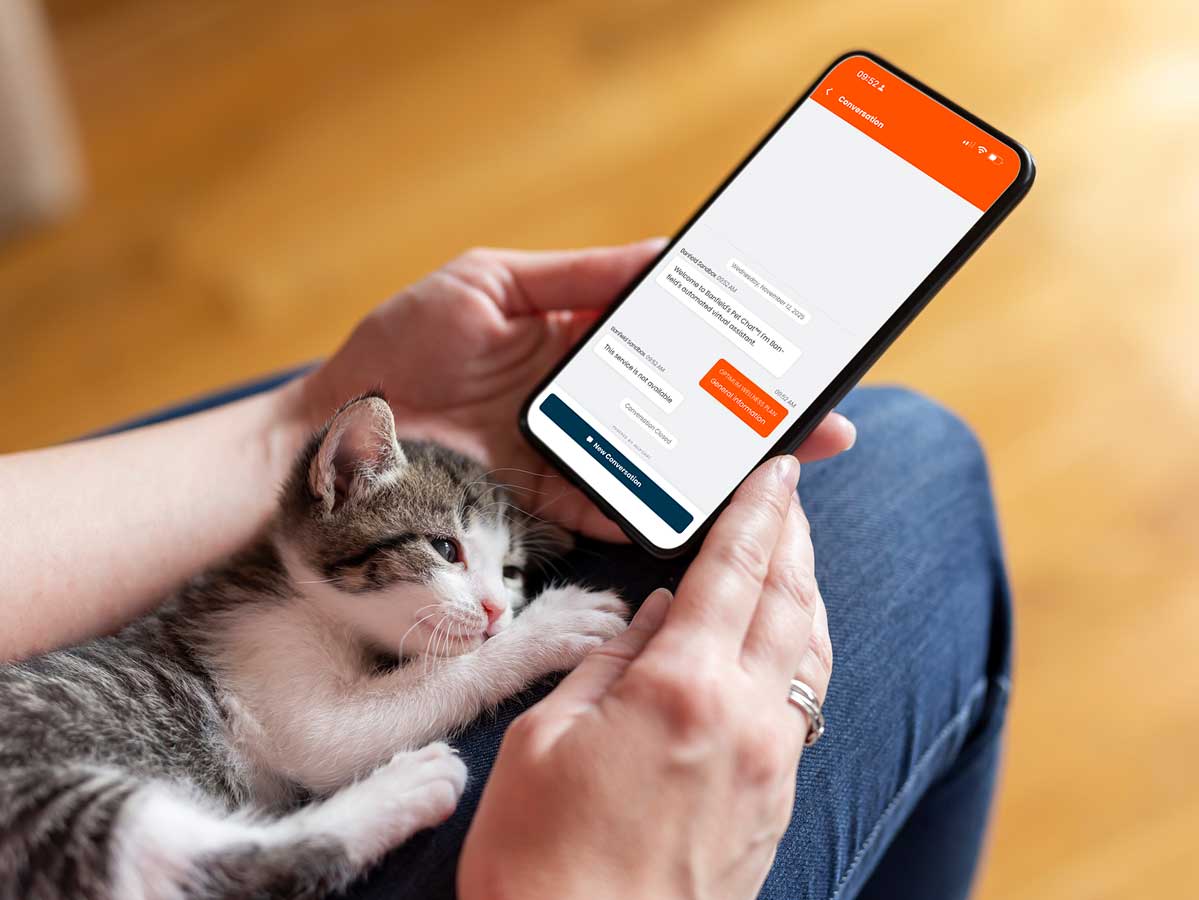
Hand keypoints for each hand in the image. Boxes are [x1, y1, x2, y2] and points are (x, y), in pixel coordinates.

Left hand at [299, 242, 855, 539]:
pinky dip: (653, 509)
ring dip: (721, 465)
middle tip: (826, 418)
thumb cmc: (400, 347)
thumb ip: (576, 276)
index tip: (790, 344)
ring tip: (784, 463)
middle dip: (754, 413)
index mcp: (573, 338)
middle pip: (681, 405)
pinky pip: (608, 508)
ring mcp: (567, 454)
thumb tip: (665, 255)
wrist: (331, 436)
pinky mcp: (540, 504)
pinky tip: (706, 506)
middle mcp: (581, 400)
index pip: (669, 339)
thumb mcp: (489, 284)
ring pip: (659, 460)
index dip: (729, 343)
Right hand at [457, 456, 831, 899]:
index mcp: (684, 688)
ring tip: (794, 558)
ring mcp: (771, 767)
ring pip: (811, 653)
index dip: (760, 512)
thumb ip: (609, 662)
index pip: (736, 571)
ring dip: (807, 593)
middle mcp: (746, 720)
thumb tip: (657, 615)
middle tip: (790, 497)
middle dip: (794, 538)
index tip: (778, 472)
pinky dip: (801, 654)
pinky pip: (804, 706)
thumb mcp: (544, 739)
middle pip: (791, 602)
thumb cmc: (541, 860)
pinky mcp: (776, 806)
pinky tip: (783, 645)